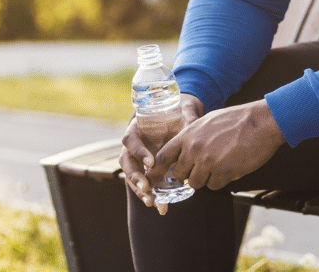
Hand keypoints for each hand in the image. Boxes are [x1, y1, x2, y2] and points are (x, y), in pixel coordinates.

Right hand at [120, 94, 203, 214]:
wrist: (179, 119)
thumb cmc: (177, 114)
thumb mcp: (182, 113)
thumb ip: (186, 118)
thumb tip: (192, 125)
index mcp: (137, 129)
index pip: (130, 140)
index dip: (138, 151)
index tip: (151, 162)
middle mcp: (133, 146)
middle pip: (126, 162)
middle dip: (135, 176)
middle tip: (146, 187)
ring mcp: (138, 160)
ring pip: (131, 177)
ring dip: (140, 190)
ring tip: (152, 202)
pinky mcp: (146, 171)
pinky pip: (144, 184)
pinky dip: (150, 195)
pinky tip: (161, 206)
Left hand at [149, 100, 285, 191]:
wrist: (261, 123)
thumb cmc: (237, 120)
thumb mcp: (208, 121)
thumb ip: (193, 136)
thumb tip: (184, 149)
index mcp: (188, 134)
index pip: (163, 156)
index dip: (156, 170)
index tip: (151, 179)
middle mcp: (194, 148)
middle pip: (179, 174)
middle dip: (189, 174)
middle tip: (203, 167)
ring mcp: (208, 161)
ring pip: (196, 183)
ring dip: (206, 178)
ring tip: (221, 164)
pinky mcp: (223, 172)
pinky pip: (214, 186)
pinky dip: (221, 180)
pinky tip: (231, 167)